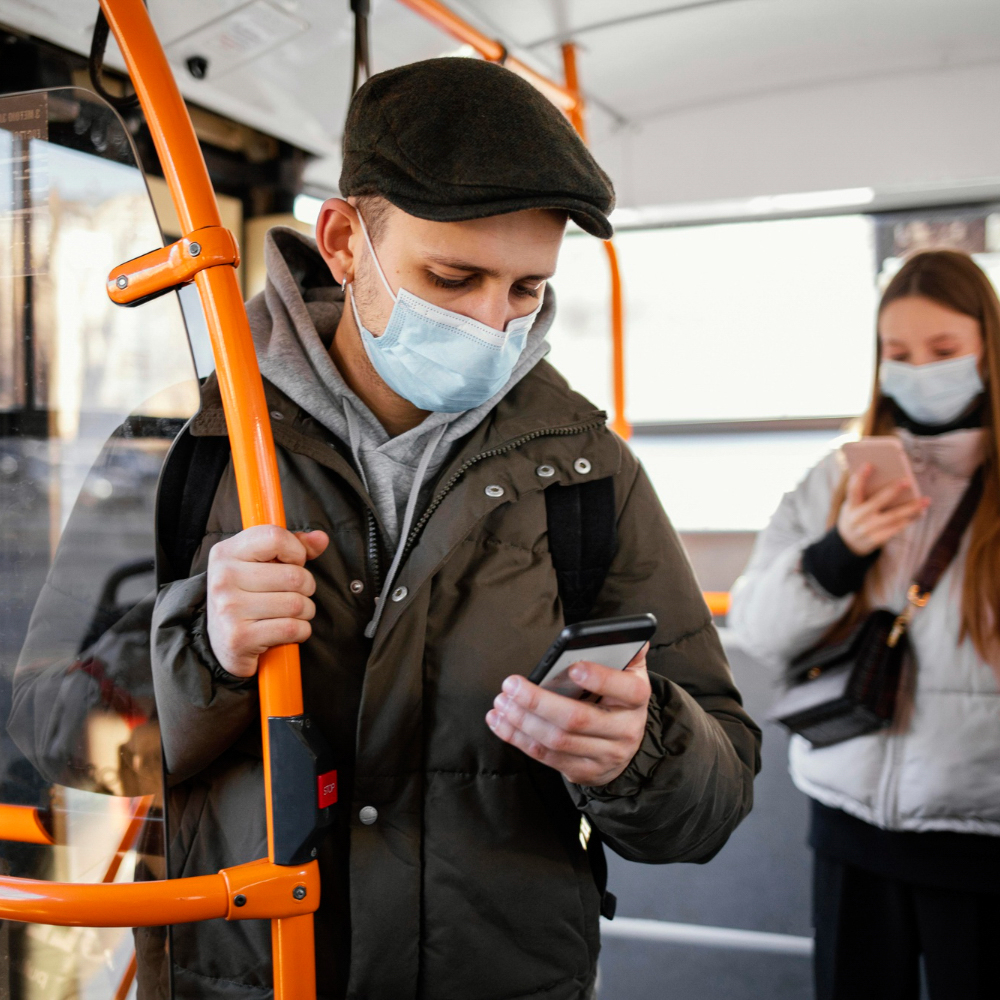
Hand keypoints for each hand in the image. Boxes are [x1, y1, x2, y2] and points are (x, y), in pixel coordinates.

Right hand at [206, 525, 328, 677]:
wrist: (221, 644)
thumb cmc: (247, 597)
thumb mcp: (261, 565)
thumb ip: (293, 547)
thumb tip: (321, 538)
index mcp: (226, 553)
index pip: (275, 537)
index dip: (296, 551)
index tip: (294, 563)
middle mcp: (223, 578)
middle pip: (294, 575)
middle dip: (307, 587)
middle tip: (295, 594)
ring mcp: (229, 609)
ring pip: (297, 604)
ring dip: (305, 611)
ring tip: (291, 613)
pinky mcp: (239, 638)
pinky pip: (292, 628)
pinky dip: (301, 631)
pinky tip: (287, 632)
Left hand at [486, 644, 650, 786]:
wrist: (624, 745)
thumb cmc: (617, 696)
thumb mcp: (627, 671)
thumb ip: (624, 650)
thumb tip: (621, 632)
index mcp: (637, 698)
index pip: (626, 689)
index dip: (601, 678)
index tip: (573, 668)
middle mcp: (625, 730)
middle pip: (578, 718)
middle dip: (539, 702)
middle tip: (511, 685)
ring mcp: (604, 755)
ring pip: (558, 740)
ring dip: (523, 721)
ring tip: (501, 702)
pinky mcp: (583, 771)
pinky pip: (547, 756)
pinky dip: (519, 739)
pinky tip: (500, 722)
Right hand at [837, 463, 929, 556]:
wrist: (848, 542)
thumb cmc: (856, 514)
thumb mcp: (854, 505)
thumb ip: (866, 494)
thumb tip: (891, 479)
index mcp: (850, 506)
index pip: (854, 490)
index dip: (860, 477)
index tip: (869, 464)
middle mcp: (858, 518)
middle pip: (877, 502)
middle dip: (892, 491)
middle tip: (907, 481)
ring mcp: (867, 530)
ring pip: (893, 517)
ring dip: (911, 508)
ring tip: (926, 500)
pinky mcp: (876, 539)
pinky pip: (896, 528)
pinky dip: (908, 520)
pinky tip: (919, 513)